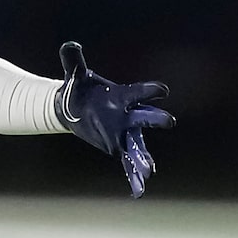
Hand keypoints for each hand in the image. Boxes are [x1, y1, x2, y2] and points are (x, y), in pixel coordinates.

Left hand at [56, 41, 174, 197]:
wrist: (77, 107)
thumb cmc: (81, 90)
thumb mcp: (76, 75)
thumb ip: (73, 61)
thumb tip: (68, 46)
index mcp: (121, 96)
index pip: (137, 92)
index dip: (149, 90)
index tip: (162, 89)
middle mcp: (127, 116)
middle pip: (144, 118)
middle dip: (155, 119)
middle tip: (169, 120)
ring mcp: (124, 133)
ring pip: (137, 146)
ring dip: (143, 158)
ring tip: (149, 170)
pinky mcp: (117, 147)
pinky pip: (127, 163)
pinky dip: (133, 177)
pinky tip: (138, 192)